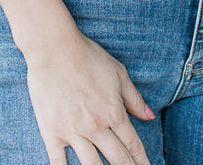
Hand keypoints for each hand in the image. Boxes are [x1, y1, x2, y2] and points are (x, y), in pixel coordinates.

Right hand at [25, 23, 153, 164]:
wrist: (54, 49)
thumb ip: (134, 98)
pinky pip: (59, 163)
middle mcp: (96, 127)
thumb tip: (150, 116)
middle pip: (117, 159)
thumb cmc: (88, 56)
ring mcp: (73, 132)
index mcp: (113, 112)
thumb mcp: (118, 73)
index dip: (142, 161)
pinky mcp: (52, 133)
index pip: (133, 145)